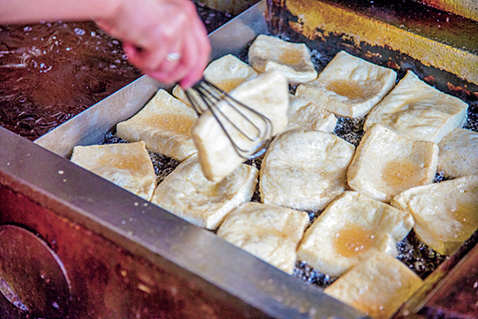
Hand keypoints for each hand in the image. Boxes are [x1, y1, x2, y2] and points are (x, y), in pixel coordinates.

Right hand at [96, 0, 210, 88]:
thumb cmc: (125, 6)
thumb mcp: (158, 18)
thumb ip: (172, 37)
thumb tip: (174, 64)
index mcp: (185, 12)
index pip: (201, 47)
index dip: (196, 69)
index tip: (189, 80)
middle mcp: (184, 17)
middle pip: (191, 61)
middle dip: (176, 76)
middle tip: (165, 80)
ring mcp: (174, 27)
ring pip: (170, 66)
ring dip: (151, 67)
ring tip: (138, 56)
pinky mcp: (161, 37)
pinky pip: (153, 64)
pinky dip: (138, 61)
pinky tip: (130, 48)